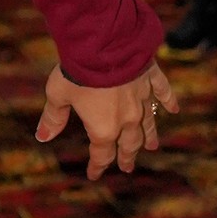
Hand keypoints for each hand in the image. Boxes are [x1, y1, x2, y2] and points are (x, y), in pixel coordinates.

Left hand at [36, 58, 179, 177]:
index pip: (102, 155)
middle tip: (127, 167)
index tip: (94, 175)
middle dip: (127, 157)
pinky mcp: (151, 78)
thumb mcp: (58, 94)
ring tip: (152, 146)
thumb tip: (42, 137)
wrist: (104, 42)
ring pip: (148, 123)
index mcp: (104, 128)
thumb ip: (53, 117)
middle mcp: (127, 119)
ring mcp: (142, 99)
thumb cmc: (77, 70)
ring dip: (149, 136)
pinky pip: (163, 93)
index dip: (97, 166)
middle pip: (129, 144)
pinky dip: (168, 101)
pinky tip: (174, 109)